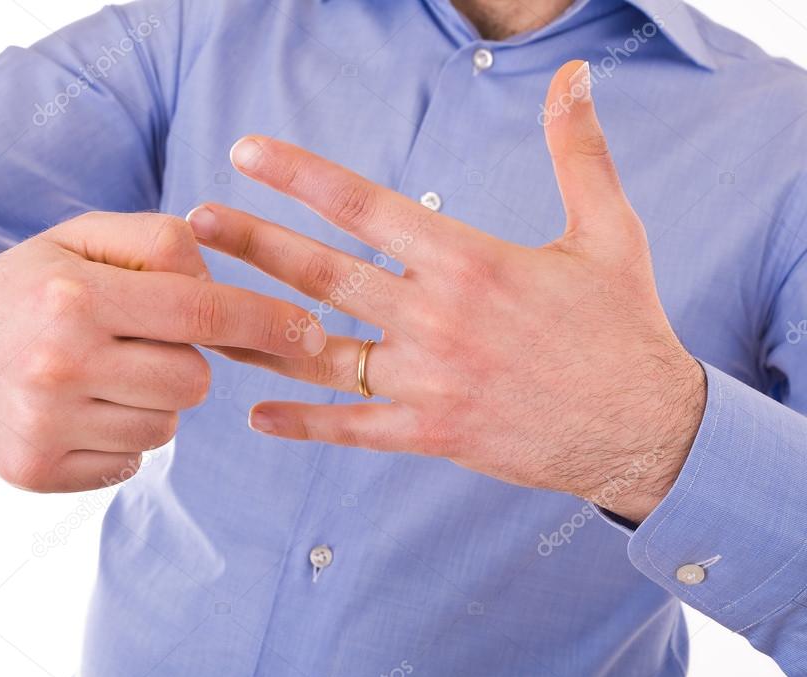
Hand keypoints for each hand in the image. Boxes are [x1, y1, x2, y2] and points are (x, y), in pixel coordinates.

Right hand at [0, 211, 324, 491]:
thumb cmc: (27, 285)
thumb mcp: (81, 237)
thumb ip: (160, 242)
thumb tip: (226, 280)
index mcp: (75, 296)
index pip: (201, 311)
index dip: (266, 322)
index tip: (310, 333)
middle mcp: (59, 363)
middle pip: (194, 379)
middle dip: (186, 360)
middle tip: (137, 343)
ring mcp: (44, 425)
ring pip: (168, 426)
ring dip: (153, 401)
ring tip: (101, 374)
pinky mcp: (36, 471)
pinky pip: (131, 463)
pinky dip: (121, 438)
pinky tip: (79, 410)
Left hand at [189, 61, 705, 521]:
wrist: (647, 427)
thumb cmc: (624, 326)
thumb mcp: (611, 230)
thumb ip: (578, 152)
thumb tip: (575, 78)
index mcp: (469, 261)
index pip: (366, 206)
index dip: (299, 175)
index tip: (248, 153)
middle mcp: (436, 318)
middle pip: (322, 274)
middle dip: (253, 244)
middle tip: (195, 223)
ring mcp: (428, 380)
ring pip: (321, 353)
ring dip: (255, 330)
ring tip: (201, 312)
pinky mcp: (433, 433)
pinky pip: (353, 428)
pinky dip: (304, 424)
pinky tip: (256, 416)